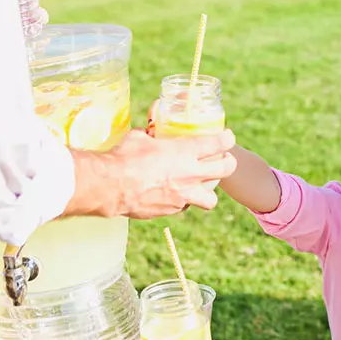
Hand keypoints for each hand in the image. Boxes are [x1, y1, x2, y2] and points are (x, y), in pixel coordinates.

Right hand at [68, 127, 236, 218]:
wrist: (111, 187)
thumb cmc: (124, 158)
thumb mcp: (140, 137)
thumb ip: (151, 134)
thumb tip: (151, 129)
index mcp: (185, 152)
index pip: (219, 143)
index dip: (227, 139)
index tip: (227, 138)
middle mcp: (190, 174)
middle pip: (226, 170)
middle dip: (229, 164)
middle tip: (225, 161)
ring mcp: (184, 195)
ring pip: (211, 199)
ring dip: (209, 193)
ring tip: (203, 187)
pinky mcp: (172, 210)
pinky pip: (185, 207)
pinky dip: (183, 202)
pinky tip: (174, 196)